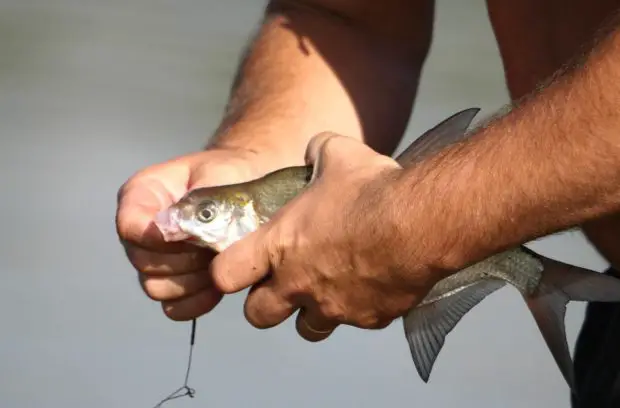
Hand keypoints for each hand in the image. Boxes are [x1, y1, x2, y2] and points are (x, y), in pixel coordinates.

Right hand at [116, 146, 283, 320]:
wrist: (254, 185)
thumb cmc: (232, 174)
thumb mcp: (218, 175)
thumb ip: (196, 200)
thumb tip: (173, 230)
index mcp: (143, 194)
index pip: (130, 225)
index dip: (157, 238)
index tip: (191, 235)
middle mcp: (141, 229)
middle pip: (143, 261)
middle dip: (184, 259)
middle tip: (217, 246)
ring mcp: (155, 259)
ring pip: (156, 287)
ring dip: (192, 281)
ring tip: (221, 262)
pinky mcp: (174, 283)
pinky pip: (173, 307)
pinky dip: (196, 302)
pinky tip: (218, 288)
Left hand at [208, 133, 441, 341]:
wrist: (419, 224)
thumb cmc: (371, 189)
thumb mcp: (337, 154)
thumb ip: (316, 153)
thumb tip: (315, 150)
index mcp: (279, 245)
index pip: (225, 274)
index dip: (228, 271)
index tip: (240, 264)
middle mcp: (298, 284)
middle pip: (257, 316)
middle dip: (265, 303)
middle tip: (283, 283)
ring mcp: (333, 307)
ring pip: (307, 328)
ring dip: (311, 312)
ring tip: (330, 288)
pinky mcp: (368, 319)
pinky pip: (355, 321)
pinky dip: (358, 308)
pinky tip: (374, 284)